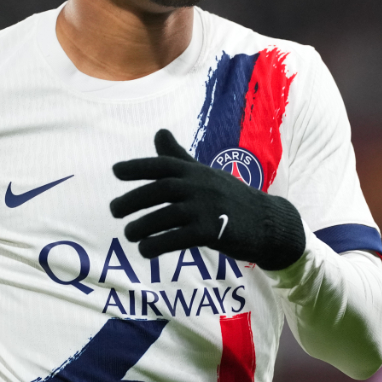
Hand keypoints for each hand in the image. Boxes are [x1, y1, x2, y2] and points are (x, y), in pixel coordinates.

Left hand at [110, 129, 305, 270]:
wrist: (267, 222)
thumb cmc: (230, 197)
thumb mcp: (204, 174)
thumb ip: (178, 157)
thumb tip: (159, 132)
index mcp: (196, 171)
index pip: (163, 164)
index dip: (138, 167)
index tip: (116, 171)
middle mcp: (200, 186)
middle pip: (160, 189)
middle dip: (133, 199)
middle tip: (113, 209)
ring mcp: (207, 208)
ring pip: (165, 215)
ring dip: (141, 225)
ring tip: (128, 234)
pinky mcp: (212, 231)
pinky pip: (178, 237)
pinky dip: (158, 244)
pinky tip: (145, 249)